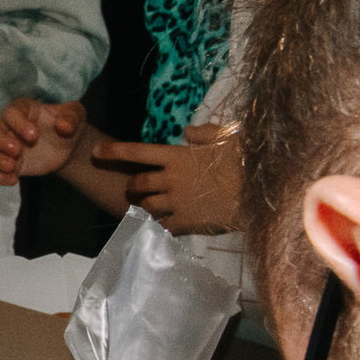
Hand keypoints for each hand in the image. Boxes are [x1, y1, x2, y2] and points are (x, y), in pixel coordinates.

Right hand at [0, 98, 86, 186]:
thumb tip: (63, 126)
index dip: (17, 123)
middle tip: (18, 151)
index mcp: (23, 110)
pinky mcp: (4, 163)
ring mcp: (3, 145)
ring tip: (12, 167)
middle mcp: (8, 126)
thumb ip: (71, 117)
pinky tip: (14, 179)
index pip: (10, 112)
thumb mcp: (76, 116)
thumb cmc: (69, 126)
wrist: (68, 148)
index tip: (34, 136)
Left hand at [94, 124, 242, 233]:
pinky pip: (162, 226)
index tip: (96, 152)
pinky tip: (167, 225)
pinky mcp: (186, 223)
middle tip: (136, 188)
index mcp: (178, 156)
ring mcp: (177, 202)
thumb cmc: (248, 159)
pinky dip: (160, 226)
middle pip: (137, 183)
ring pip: (146, 206)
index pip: (137, 152)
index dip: (114, 152)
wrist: (262, 190)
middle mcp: (171, 180)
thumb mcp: (228, 136)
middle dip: (133, 186)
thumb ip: (203, 133)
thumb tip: (187, 132)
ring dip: (146, 206)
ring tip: (155, 206)